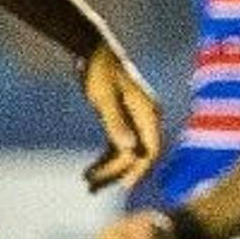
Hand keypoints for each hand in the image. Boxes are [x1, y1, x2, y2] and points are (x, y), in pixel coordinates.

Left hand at [79, 42, 164, 191]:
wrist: (92, 50)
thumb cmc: (99, 71)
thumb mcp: (104, 98)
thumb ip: (116, 123)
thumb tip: (129, 150)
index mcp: (148, 113)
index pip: (151, 150)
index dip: (139, 170)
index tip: (123, 186)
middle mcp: (146, 118)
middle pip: (137, 155)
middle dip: (116, 173)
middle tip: (93, 189)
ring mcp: (134, 119)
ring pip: (126, 152)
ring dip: (109, 169)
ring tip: (88, 184)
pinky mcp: (122, 118)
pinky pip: (117, 145)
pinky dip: (105, 158)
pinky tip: (91, 170)